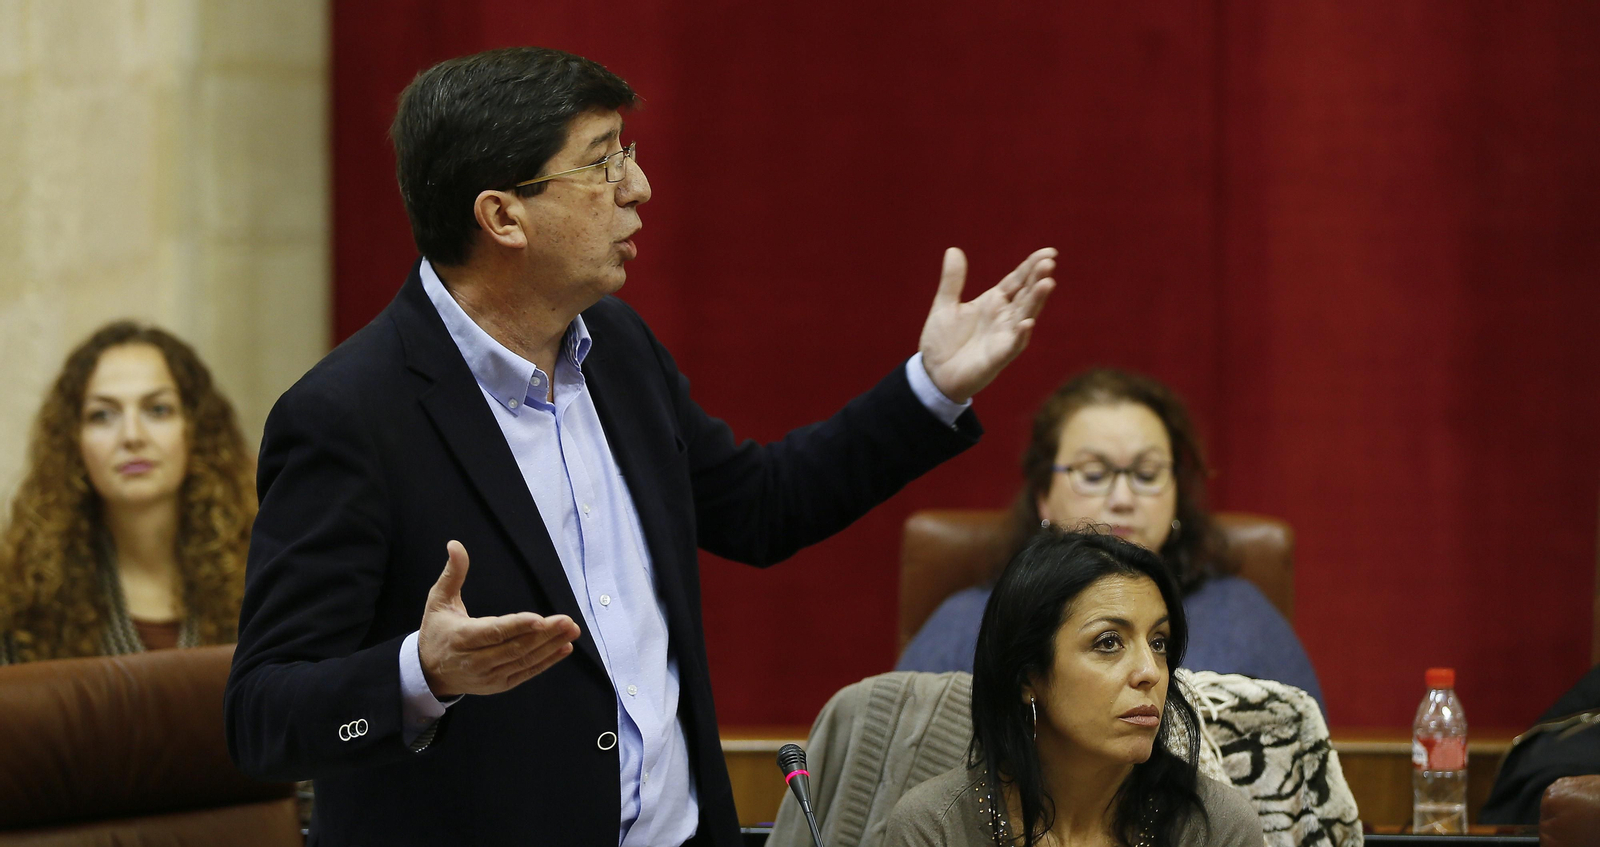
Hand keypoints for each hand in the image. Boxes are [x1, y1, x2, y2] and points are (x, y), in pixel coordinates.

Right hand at [418, 540, 580, 698]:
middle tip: (567, 620)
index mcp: (460, 638)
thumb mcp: (438, 600)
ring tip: (571, 630)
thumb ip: (453, 573)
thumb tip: (455, 545)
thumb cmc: (438, 631)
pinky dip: (546, 661)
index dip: (517, 626)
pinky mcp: (499, 685)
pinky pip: (526, 672)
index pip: (493, 632)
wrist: (431, 673)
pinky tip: (564, 648)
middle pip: (514, 648)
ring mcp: (488, 676)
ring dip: (550, 646)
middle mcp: (475, 661)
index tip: (540, 619)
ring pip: (523, 660)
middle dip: (543, 634)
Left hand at [918, 247, 1057, 402]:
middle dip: (1037, 279)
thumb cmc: (943, 341)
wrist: (933, 374)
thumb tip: (953, 249)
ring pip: (1025, 315)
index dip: (1031, 266)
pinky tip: (1027, 323)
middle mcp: (1004, 318)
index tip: (1049, 253)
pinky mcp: (998, 357)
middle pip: (1025, 295)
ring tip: (1047, 283)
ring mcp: (1004, 337)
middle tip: (1049, 263)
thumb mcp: (944, 305)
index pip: (1017, 280)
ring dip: (1036, 301)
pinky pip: (1012, 345)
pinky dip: (1020, 335)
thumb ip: (952, 280)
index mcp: (994, 302)